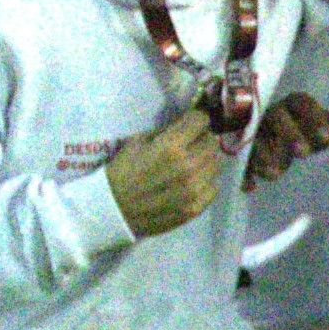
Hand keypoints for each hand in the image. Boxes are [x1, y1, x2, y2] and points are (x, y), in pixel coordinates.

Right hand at [99, 103, 231, 237]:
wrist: (112, 210)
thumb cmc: (121, 172)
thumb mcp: (137, 141)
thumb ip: (165, 132)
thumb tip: (186, 124)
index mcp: (171, 146)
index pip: (201, 120)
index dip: (195, 120)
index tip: (190, 124)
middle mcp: (187, 166)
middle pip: (212, 142)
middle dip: (202, 139)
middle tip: (191, 144)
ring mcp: (194, 189)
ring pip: (216, 164)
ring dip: (206, 160)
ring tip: (192, 164)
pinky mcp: (196, 208)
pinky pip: (214, 187)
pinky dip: (206, 181)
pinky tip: (192, 182)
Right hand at [244, 92, 328, 183]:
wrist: (272, 133)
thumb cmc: (303, 127)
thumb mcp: (322, 130)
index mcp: (295, 104)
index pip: (304, 103)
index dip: (314, 118)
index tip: (325, 139)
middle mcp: (272, 112)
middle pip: (278, 116)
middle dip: (290, 133)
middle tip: (303, 154)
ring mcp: (255, 128)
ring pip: (255, 137)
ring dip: (264, 154)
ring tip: (276, 175)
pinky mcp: (241, 147)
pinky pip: (240, 158)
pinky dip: (244, 172)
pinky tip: (250, 187)